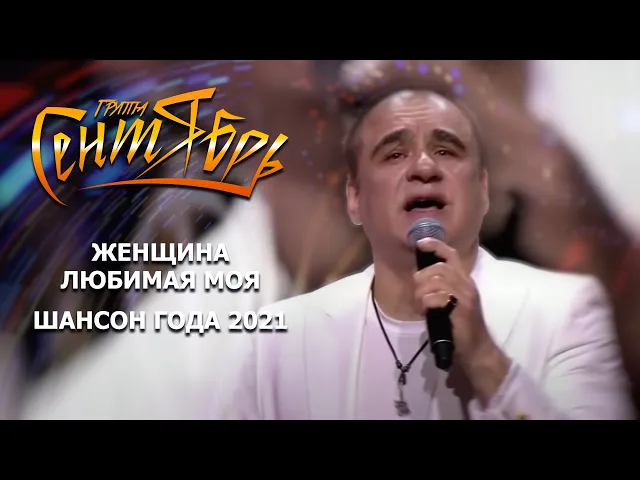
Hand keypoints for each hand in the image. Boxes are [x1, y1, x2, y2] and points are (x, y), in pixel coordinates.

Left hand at [413, 238, 510, 402]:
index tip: (420, 243)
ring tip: (420, 304)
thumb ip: (439, 289)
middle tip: (417, 291)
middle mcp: (467, 285)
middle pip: (440, 268)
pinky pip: (437, 297)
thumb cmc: (459, 327)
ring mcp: (466, 297)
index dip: (435, 246)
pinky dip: (426, 303)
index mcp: (464, 281)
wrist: (476, 350)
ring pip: (437, 281)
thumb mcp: (449, 302)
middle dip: (422, 277)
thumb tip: (418, 279)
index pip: (451, 255)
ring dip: (422, 292)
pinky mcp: (462, 309)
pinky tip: (426, 312)